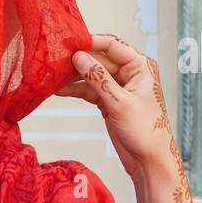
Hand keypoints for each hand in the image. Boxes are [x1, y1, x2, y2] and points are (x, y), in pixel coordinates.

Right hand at [54, 34, 172, 180]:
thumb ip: (98, 78)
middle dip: (78, 61)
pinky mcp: (109, 100)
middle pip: (99, 59)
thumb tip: (80, 57)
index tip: (70, 43)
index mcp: (141, 67)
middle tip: (55, 60)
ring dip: (73, 76)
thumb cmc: (146, 131)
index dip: (91, 42)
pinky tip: (58, 89)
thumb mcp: (120, 102)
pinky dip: (75, 90)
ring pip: (91, 75)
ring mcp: (119, 87)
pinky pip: (89, 89)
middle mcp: (130, 73)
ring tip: (52, 75)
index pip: (113, 45)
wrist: (149, 160)